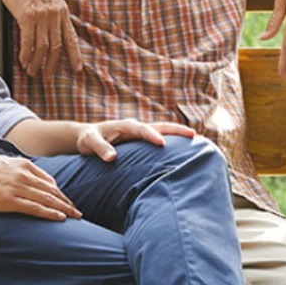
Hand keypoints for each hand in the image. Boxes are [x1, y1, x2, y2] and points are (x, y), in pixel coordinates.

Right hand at [0, 0, 82, 77]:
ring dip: (37, 62)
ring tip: (32, 71)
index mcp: (62, 10)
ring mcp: (41, 16)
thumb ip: (53, 13)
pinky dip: (26, 54)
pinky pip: (28, 42)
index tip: (77, 69)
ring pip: (42, 47)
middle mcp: (54, 14)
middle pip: (56, 47)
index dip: (75, 55)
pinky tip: (23, 61)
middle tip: (46, 76)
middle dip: (51, 64)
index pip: (71, 38)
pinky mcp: (27, 17)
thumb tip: (53, 32)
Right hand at [0, 154, 81, 220]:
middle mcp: (22, 174)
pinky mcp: (8, 201)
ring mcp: (16, 187)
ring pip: (47, 199)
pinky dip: (50, 213)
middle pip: (51, 190)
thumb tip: (24, 174)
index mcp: (21, 164)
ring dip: (64, 208)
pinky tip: (60, 218)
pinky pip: (35, 208)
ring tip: (75, 217)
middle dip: (66, 201)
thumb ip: (15, 167)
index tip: (67, 201)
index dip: (60, 192)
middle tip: (78, 212)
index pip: (47, 180)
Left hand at [75, 120, 196, 161]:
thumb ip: (99, 148)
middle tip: (193, 135)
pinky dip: (173, 142)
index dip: (151, 135)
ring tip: (197, 140)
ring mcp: (140, 133)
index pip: (140, 129)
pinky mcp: (142, 141)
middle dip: (175, 130)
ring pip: (163, 131)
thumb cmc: (88, 139)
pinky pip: (160, 139)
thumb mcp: (89, 142)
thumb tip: (112, 158)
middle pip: (159, 126)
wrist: (88, 137)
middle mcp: (135, 127)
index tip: (161, 143)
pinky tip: (186, 151)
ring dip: (178, 135)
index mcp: (124, 126)